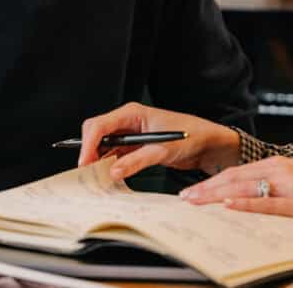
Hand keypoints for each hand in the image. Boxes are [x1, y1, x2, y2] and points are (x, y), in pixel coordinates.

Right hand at [78, 102, 240, 179]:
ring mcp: (130, 134)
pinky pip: (114, 155)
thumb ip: (137, 160)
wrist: (207, 142)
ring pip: (104, 146)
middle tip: (88, 173)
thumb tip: (113, 171)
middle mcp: (128, 121)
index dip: (88, 144)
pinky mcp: (135, 147)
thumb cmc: (190, 136)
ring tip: (96, 179)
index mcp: (132, 113)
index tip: (85, 163)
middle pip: (97, 134)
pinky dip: (110, 165)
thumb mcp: (162, 150)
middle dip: (90, 152)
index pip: (99, 125)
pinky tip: (109, 177)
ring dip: (99, 161)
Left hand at [179, 156, 292, 231]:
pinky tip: (230, 205)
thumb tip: (248, 198)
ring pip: (245, 188)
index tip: (192, 190)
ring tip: (196, 201)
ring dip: (217, 195)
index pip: (235, 172)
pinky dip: (247, 204)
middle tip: (183, 198)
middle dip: (205, 189)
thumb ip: (273, 185)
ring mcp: (288, 186)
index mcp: (277, 164)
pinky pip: (268, 203)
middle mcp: (279, 170)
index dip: (210, 181)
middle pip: (233, 178)